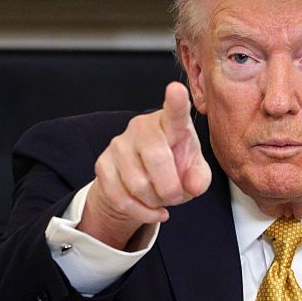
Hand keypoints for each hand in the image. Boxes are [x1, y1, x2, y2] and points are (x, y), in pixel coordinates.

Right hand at [79, 82, 211, 248]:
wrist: (142, 184)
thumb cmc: (175, 169)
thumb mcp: (195, 173)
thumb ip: (199, 178)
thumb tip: (192, 185)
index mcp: (172, 124)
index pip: (174, 112)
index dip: (176, 102)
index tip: (176, 89)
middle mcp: (142, 127)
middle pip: (156, 157)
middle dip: (170, 187)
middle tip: (176, 196)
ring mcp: (119, 144)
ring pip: (138, 183)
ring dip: (155, 201)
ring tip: (161, 198)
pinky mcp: (102, 164)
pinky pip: (122, 197)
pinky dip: (141, 211)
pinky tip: (152, 210)